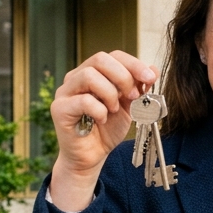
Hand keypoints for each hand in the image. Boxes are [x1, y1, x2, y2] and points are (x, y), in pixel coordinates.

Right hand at [48, 51, 157, 210]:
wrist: (92, 157)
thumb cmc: (107, 129)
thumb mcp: (129, 106)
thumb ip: (139, 88)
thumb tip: (153, 69)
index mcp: (94, 72)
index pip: (114, 56)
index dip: (134, 64)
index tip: (149, 78)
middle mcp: (77, 78)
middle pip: (100, 59)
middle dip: (122, 77)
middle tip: (131, 96)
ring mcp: (65, 92)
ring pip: (89, 76)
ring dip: (109, 93)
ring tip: (114, 110)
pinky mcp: (59, 109)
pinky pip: (83, 101)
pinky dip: (99, 110)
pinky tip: (101, 120)